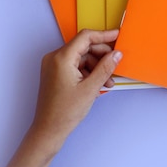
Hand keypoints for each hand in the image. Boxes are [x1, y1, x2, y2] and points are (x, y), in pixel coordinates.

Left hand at [0, 29, 121, 166]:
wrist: (48, 130)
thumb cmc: (64, 112)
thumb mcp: (91, 89)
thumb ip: (105, 68)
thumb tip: (116, 54)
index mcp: (61, 58)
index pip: (86, 37)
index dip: (104, 35)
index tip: (117, 36)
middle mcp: (55, 58)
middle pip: (84, 47)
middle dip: (102, 55)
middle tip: (116, 64)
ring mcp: (54, 66)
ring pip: (82, 57)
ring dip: (97, 66)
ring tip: (109, 81)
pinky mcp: (56, 73)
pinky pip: (76, 65)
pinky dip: (89, 72)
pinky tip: (99, 84)